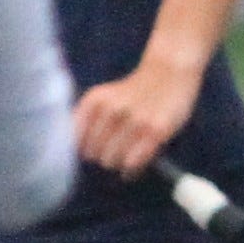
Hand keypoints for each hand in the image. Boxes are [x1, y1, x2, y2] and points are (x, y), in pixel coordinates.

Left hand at [74, 42, 204, 178]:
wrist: (169, 72)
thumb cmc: (133, 92)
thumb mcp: (103, 98)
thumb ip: (85, 121)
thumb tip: (73, 153)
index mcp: (94, 101)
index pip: (76, 141)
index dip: (84, 149)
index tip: (94, 149)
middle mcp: (112, 110)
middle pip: (93, 154)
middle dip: (102, 156)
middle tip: (114, 152)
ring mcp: (135, 121)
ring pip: (111, 161)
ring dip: (118, 163)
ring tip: (126, 157)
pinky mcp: (156, 131)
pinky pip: (133, 163)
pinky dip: (131, 170)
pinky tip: (133, 168)